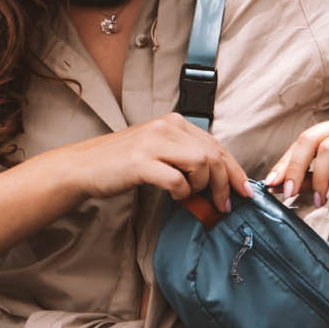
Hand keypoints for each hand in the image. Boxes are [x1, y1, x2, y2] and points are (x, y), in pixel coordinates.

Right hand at [64, 114, 250, 219]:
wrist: (84, 166)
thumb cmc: (121, 163)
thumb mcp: (158, 151)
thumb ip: (185, 158)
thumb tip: (216, 181)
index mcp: (174, 122)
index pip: (215, 144)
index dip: (234, 170)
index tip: (244, 190)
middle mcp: (166, 127)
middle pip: (213, 154)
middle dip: (224, 183)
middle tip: (223, 204)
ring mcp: (153, 143)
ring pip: (200, 163)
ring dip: (202, 186)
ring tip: (192, 197)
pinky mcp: (141, 163)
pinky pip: (176, 180)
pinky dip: (182, 192)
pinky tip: (174, 196)